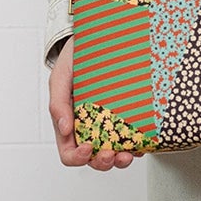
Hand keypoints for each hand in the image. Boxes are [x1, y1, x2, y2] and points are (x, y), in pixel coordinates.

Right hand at [47, 37, 137, 170]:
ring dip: (121, 159)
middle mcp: (89, 128)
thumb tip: (64, 128)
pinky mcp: (127, 117)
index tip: (87, 147)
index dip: (77, 157)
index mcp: (69, 124)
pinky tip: (142, 141)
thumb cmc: (74, 59)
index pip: (69, 153)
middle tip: (111, 154)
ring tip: (128, 153)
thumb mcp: (61, 76)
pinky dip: (137, 145)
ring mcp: (109, 125)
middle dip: (103, 162)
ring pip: (115, 153)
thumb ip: (58, 102)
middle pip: (94, 159)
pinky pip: (133, 138)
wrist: (97, 39)